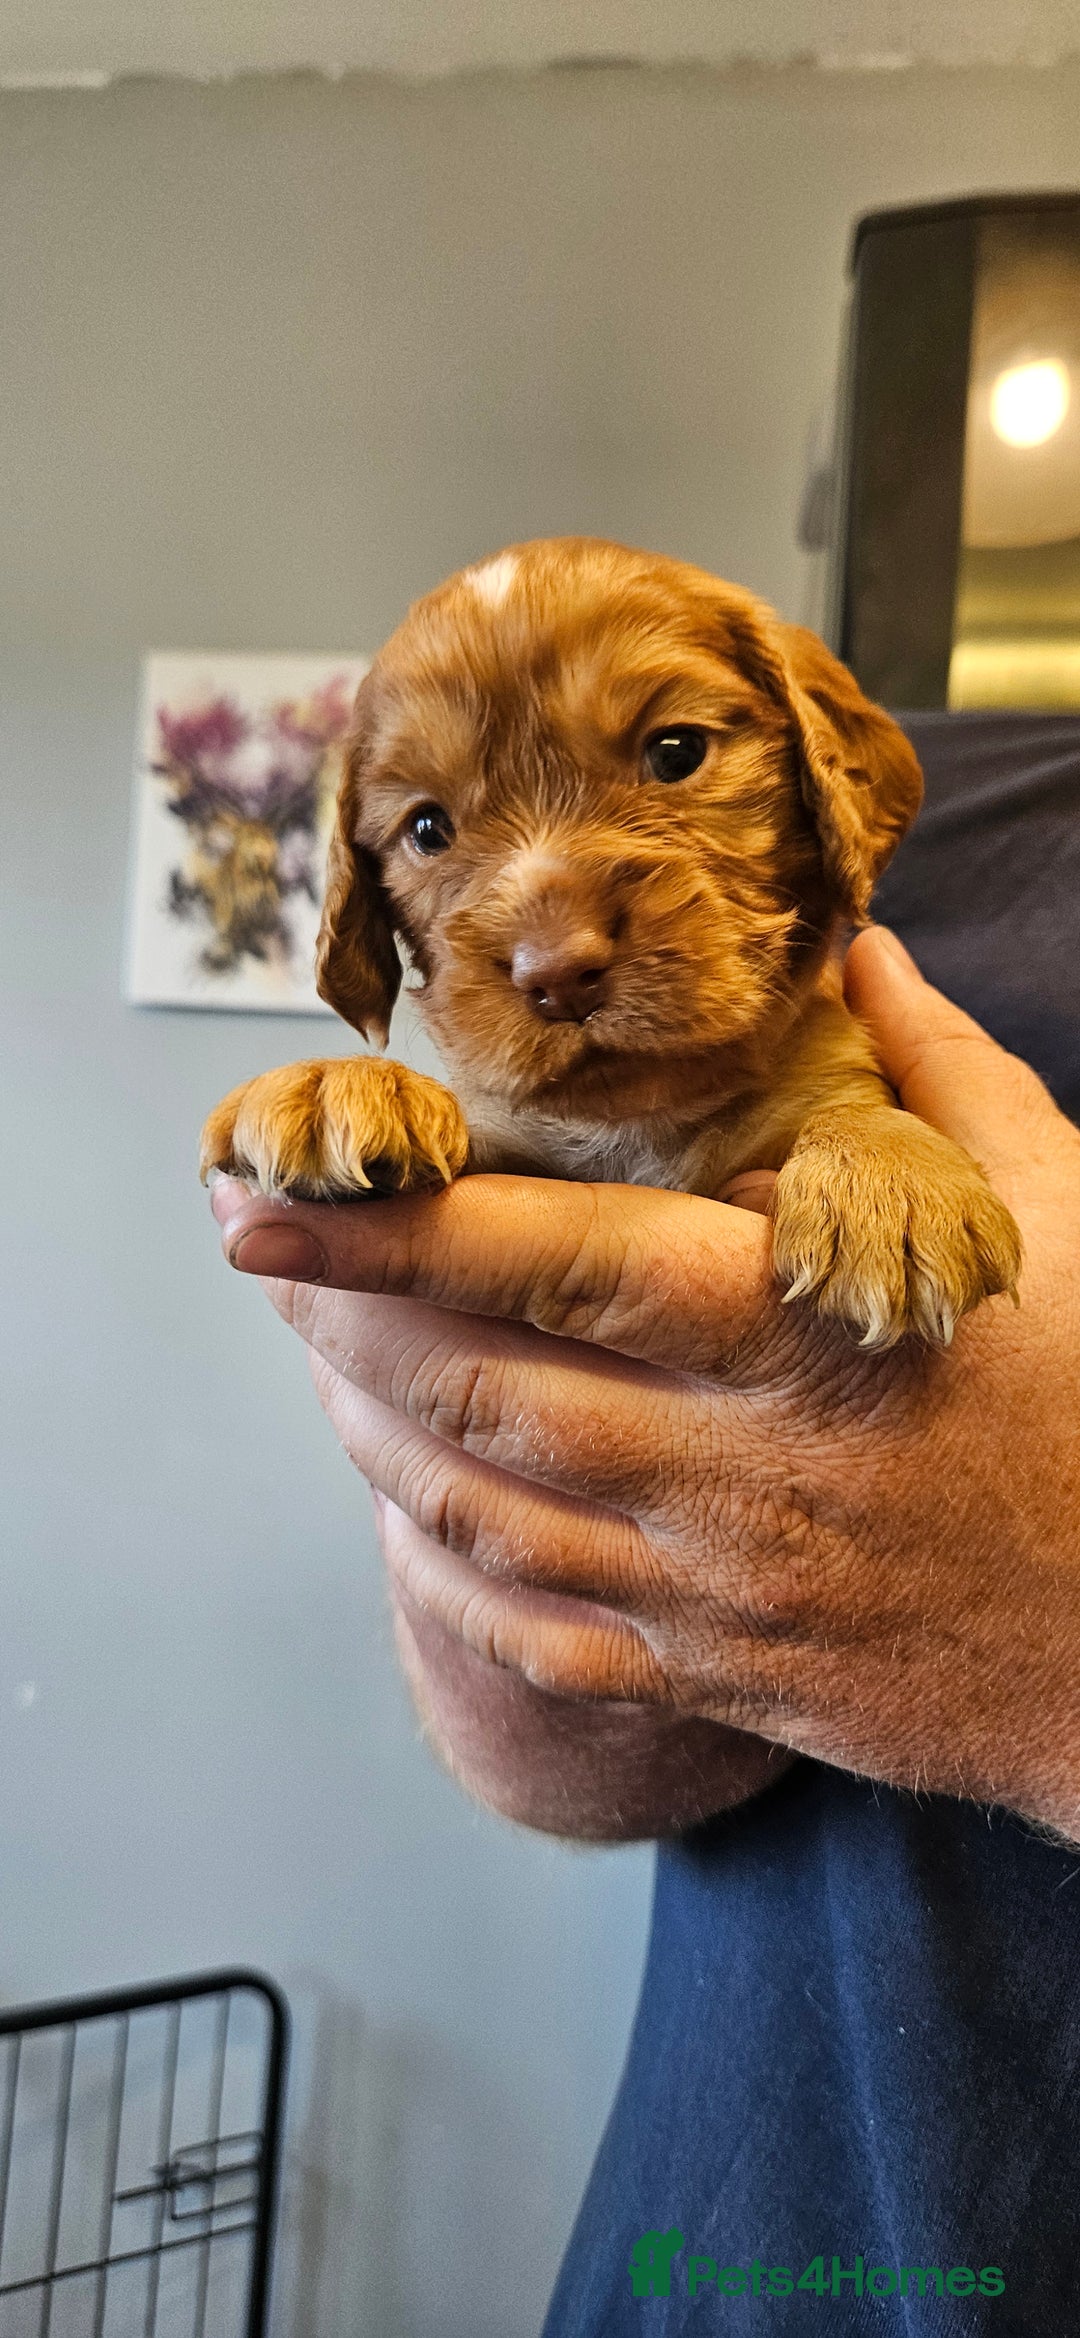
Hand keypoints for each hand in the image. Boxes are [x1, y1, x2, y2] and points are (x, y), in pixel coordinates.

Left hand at [210, 928, 1079, 1840]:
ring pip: (481, 1514)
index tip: (266, 1202)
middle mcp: (734, 1464)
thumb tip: (863, 951)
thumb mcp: (1059, 1213)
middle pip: (476, 1389)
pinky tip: (410, 1516)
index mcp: (798, 1327)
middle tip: (265, 1256)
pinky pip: (537, 1639)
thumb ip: (939, 1074)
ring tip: (319, 1361)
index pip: (552, 1263)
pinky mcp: (719, 1676)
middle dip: (341, 1317)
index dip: (389, 1231)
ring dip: (374, 1432)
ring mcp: (716, 1589)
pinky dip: (447, 1574)